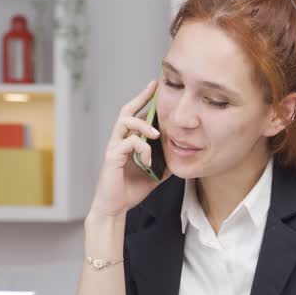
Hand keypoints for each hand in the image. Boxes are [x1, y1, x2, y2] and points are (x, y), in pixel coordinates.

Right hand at [87, 79, 171, 219]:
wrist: (115, 208)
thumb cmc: (132, 189)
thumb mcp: (156, 173)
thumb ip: (166, 160)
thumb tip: (183, 152)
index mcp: (129, 141)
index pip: (136, 114)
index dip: (144, 100)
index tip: (156, 86)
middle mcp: (119, 140)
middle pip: (127, 111)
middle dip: (141, 98)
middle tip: (154, 88)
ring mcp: (114, 147)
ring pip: (125, 122)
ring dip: (143, 124)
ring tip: (156, 134)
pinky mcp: (112, 157)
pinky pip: (127, 143)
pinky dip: (142, 149)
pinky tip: (149, 161)